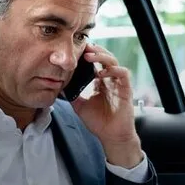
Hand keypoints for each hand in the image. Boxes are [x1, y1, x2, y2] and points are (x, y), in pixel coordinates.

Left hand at [72, 43, 142, 168]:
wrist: (111, 136)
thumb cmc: (98, 122)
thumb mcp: (79, 106)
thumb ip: (71, 94)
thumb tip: (58, 86)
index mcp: (100, 82)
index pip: (95, 62)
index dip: (88, 54)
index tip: (76, 50)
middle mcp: (110, 80)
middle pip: (105, 57)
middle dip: (94, 50)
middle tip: (82, 48)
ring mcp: (118, 84)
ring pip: (114, 62)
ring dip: (102, 56)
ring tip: (89, 56)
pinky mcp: (126, 89)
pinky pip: (123, 74)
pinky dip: (113, 70)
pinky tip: (101, 73)